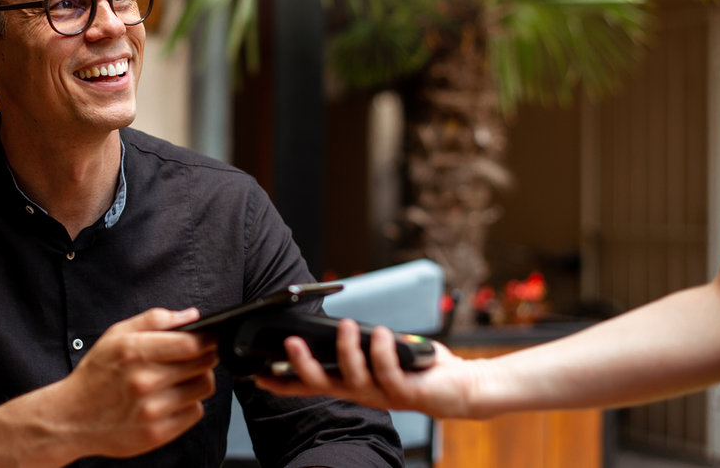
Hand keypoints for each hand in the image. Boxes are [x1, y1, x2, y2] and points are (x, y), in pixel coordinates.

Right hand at [52, 307, 218, 457]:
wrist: (71, 418)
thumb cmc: (95, 375)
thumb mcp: (115, 336)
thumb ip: (154, 320)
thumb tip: (191, 315)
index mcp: (134, 352)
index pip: (191, 343)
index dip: (206, 338)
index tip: (208, 338)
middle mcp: (145, 382)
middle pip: (203, 364)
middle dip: (204, 357)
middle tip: (192, 357)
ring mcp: (152, 410)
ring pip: (203, 388)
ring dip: (198, 380)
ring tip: (180, 379)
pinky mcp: (158, 433)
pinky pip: (195, 412)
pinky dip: (189, 404)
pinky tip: (171, 399)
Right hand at [254, 319, 485, 418]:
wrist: (460, 387)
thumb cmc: (416, 367)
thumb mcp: (380, 351)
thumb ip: (359, 343)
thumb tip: (337, 325)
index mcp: (351, 383)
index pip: (310, 385)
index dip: (284, 382)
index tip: (259, 373)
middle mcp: (361, 392)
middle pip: (322, 385)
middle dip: (303, 366)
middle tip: (290, 344)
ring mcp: (382, 394)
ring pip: (354, 378)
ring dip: (346, 350)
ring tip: (344, 325)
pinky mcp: (406, 393)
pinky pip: (388, 372)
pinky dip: (381, 349)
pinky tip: (381, 332)